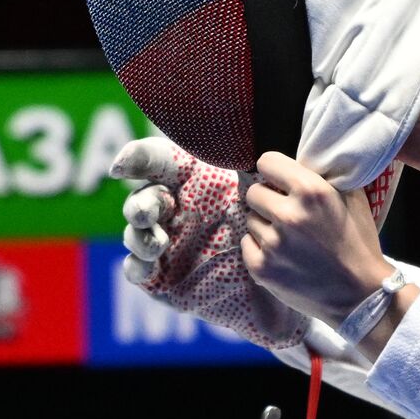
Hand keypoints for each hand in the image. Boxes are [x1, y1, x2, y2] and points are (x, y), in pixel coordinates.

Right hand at [111, 138, 309, 349]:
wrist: (295, 284)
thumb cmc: (281, 233)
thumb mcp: (270, 195)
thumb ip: (253, 169)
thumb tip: (247, 134)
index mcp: (194, 182)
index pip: (159, 162)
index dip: (138, 159)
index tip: (124, 165)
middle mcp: (175, 210)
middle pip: (144, 197)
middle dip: (142, 202)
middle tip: (153, 211)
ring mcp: (167, 245)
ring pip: (136, 233)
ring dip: (140, 235)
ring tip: (158, 242)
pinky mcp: (164, 279)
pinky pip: (138, 270)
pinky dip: (137, 265)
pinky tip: (149, 264)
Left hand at [241, 152, 393, 329]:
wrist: (360, 295)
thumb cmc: (358, 244)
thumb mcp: (352, 199)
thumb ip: (323, 177)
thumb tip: (298, 162)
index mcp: (312, 191)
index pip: (266, 162)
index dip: (274, 171)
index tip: (280, 181)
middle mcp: (289, 215)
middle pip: (253, 191)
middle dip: (267, 199)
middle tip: (284, 213)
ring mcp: (272, 244)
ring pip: (250, 219)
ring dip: (265, 225)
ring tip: (288, 238)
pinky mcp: (261, 268)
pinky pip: (246, 244)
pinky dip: (259, 248)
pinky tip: (281, 255)